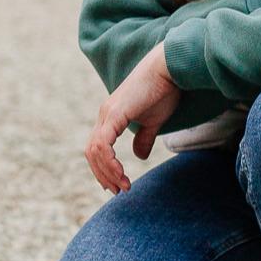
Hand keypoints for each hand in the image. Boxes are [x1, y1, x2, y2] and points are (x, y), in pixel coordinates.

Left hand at [85, 44, 180, 193]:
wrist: (170, 69)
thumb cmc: (164, 90)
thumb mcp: (153, 122)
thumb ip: (144, 138)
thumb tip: (139, 156)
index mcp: (111, 117)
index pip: (97, 148)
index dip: (103, 168)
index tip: (117, 184)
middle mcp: (105, 115)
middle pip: (91, 152)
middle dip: (103, 175)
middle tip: (119, 191)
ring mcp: (108, 114)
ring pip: (94, 151)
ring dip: (107, 173)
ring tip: (123, 186)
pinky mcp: (115, 114)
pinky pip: (103, 144)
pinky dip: (109, 162)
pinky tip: (121, 174)